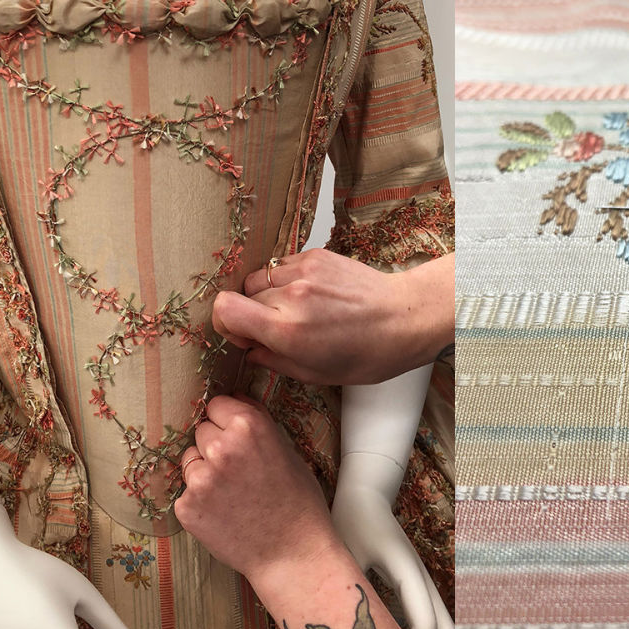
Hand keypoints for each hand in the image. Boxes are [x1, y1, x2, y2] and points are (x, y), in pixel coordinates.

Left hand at [173, 394, 340, 578]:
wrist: (292, 553)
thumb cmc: (297, 502)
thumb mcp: (286, 450)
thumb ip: (256, 424)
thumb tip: (234, 400)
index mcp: (249, 426)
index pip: (216, 404)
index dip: (227, 420)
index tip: (235, 434)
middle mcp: (221, 448)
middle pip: (201, 431)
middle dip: (215, 445)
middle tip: (239, 470)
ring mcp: (201, 479)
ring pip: (191, 460)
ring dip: (205, 471)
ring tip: (232, 493)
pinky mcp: (187, 506)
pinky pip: (187, 491)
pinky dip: (200, 499)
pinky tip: (224, 512)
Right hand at [211, 249, 452, 384]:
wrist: (404, 317)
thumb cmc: (367, 354)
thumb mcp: (315, 373)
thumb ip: (273, 361)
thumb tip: (249, 351)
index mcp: (287, 329)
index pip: (224, 308)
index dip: (226, 323)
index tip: (245, 336)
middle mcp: (291, 294)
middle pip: (241, 294)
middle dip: (252, 313)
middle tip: (277, 328)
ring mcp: (304, 270)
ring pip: (260, 277)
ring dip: (268, 294)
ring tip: (296, 310)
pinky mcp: (316, 255)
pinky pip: (283, 265)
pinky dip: (287, 280)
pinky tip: (311, 296)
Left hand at [332, 453, 453, 628]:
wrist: (365, 491)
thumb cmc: (349, 520)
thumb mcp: (343, 551)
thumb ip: (350, 586)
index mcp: (407, 571)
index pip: (424, 621)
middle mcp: (422, 578)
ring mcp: (422, 581)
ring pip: (445, 626)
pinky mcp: (415, 585)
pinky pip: (431, 620)